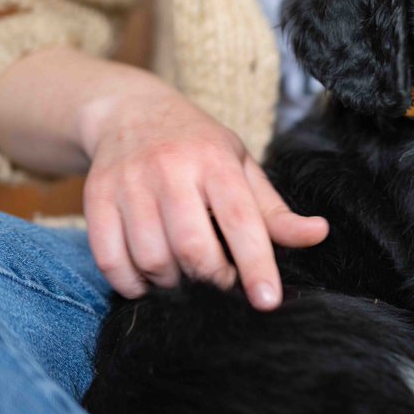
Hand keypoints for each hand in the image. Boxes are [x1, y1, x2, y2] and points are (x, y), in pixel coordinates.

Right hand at [78, 85, 328, 308]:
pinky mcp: (95, 198)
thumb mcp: (241, 167)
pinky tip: (147, 279)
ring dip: (172, 283)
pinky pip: (110, 259)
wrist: (129, 111)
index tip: (268, 301)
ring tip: (184, 275)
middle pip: (191, 246)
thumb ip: (275, 210)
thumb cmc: (197, 147)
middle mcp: (170, 169)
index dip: (255, 265)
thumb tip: (319, 234)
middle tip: (220, 281)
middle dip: (211, 278)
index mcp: (215, 161)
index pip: (240, 221)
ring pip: (151, 258)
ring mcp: (128, 183)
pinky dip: (131, 283)